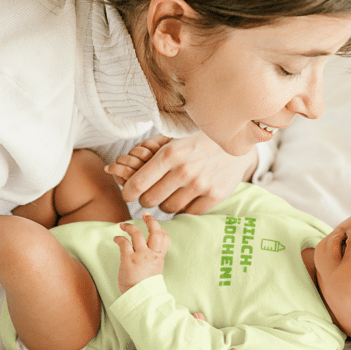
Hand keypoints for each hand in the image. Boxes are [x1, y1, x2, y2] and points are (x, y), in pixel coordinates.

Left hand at [104, 132, 258, 214]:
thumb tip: (114, 167)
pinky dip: (184, 207)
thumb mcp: (173, 137)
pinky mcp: (214, 196)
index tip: (129, 192)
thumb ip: (147, 150)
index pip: (137, 183)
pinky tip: (186, 196)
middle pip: (149, 200)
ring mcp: (200, 185)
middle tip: (151, 192)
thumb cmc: (198, 140)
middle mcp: (184, 170)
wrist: (236, 144)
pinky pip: (188, 213)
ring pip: (168, 208)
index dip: (128, 191)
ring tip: (171, 192)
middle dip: (146, 198)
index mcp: (170, 153)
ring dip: (165, 203)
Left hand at [114, 213, 169, 293]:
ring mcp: (140, 256)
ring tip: (122, 225)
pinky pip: (124, 243)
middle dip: (150, 220)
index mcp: (159, 257)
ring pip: (137, 234)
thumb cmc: (145, 285)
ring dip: (129, 227)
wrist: (140, 297)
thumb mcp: (155, 269)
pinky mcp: (128, 260)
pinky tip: (116, 238)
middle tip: (145, 214)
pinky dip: (119, 238)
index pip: (164, 237)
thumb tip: (145, 246)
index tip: (153, 222)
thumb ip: (153, 257)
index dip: (159, 227)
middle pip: (155, 232)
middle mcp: (152, 254)